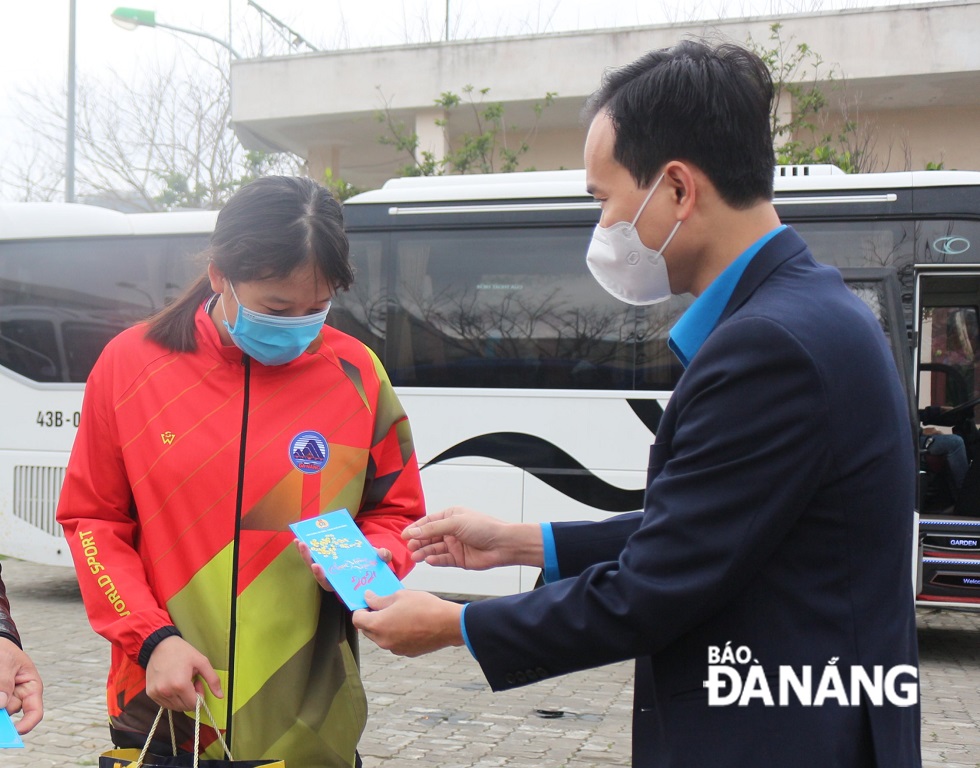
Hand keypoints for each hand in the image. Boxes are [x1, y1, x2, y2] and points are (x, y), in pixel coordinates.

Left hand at [0, 638, 42, 733]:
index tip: (16, 731)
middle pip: (10, 712)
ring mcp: (4, 698)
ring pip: (0, 709)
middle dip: (2, 711)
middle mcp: (18, 695)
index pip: (35, 711)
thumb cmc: (3, 651)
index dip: (28, 723)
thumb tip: (1, 704)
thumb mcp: (6, 662)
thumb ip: (4, 682)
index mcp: (31, 686)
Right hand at [145, 635, 221, 711]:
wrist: (159, 645)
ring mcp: (156, 693)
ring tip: (181, 681)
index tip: (197, 682)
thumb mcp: (202, 662)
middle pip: (184, 707)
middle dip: (191, 697)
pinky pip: (164, 704)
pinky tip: (172, 684)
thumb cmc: (182, 652)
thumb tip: (220, 696)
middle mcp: (166, 692)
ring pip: (174, 707)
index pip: (194, 704)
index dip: (199, 695)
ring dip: (181, 698)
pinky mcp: (150, 693)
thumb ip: (213, 680)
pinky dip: (171, 698)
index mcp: (180, 685)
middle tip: (190, 681)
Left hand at [296, 540, 392, 591]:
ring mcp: (327, 569)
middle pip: (316, 571)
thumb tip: (382, 553)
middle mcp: (332, 577)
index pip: (327, 583)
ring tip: (299, 541)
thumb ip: (383, 557)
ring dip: (305, 553)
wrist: (371, 562)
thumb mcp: (380, 562)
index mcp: (341, 582)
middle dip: (309, 559)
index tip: (317, 566)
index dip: (321, 576)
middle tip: (305, 546)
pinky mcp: (326, 560)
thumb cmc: (373, 565)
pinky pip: (314, 555)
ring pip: (313, 563)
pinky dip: (307, 548)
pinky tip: (300, 539)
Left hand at [353, 590, 462, 656]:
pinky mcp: (406, 652)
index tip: (369, 602)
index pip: (357, 619)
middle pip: (367, 630)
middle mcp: (383, 641)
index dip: (360, 609)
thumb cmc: (424, 607)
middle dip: (372, 618)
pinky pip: (394, 642)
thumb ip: (380, 599)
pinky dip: (397, 634)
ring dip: (385, 626)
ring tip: (401, 613)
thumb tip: (368, 598)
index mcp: (378, 625)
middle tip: (384, 605)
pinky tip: (410, 623)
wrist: (448, 624)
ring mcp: (394, 649)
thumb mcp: (400, 596)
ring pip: (381, 637)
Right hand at [403, 506, 542, 569]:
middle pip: (429, 536)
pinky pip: (443, 559)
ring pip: (434, 549)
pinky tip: (429, 560)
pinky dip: (435, 560)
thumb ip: (432, 528)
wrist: (503, 545)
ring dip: (424, 552)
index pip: (428, 522)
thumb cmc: (484, 527)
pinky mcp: (458, 559)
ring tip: (416, 556)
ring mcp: (455, 545)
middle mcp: (451, 530)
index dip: (415, 528)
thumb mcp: (455, 523)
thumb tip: (413, 531)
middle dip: (418, 541)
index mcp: (451, 516)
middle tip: (409, 547)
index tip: (404, 535)